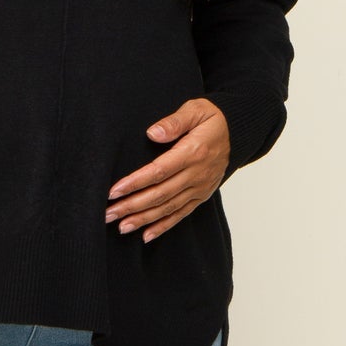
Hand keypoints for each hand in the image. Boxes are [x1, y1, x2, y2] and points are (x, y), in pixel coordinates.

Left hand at [104, 97, 230, 241]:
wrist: (238, 132)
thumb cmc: (212, 118)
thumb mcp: (195, 109)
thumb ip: (174, 121)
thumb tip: (152, 133)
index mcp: (193, 152)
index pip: (159, 171)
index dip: (135, 183)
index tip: (114, 191)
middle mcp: (197, 174)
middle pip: (160, 194)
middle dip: (132, 206)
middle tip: (108, 214)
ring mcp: (200, 188)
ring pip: (168, 208)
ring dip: (143, 219)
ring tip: (121, 226)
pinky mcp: (202, 196)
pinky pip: (181, 214)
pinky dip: (163, 226)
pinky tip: (146, 236)